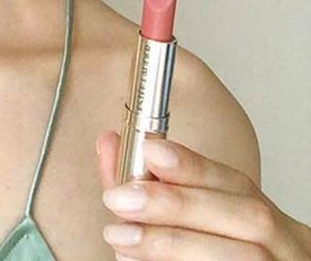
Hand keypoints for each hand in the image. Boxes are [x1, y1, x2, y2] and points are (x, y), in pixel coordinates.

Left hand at [95, 130, 310, 259]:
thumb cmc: (213, 251)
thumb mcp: (185, 215)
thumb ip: (145, 183)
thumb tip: (109, 142)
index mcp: (261, 213)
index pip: (234, 181)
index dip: (193, 165)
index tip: (150, 151)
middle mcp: (281, 242)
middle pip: (244, 216)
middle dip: (175, 204)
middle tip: (120, 199)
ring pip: (238, 257)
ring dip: (171, 243)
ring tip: (121, 237)